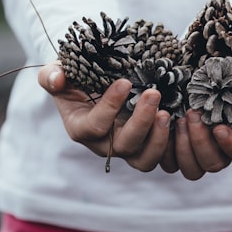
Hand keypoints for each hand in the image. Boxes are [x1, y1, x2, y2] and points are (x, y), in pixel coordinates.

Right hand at [37, 63, 173, 171]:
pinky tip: (180, 119)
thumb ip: (51, 75)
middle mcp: (104, 144)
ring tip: (166, 112)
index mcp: (81, 128)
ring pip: (144, 159)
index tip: (125, 82)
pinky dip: (171, 143)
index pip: (95, 126)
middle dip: (140, 121)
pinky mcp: (145, 147)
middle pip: (124, 146)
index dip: (109, 107)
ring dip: (158, 138)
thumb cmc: (74, 77)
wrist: (94, 83)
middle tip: (153, 93)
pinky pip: (161, 156)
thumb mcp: (57, 72)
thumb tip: (57, 79)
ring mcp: (127, 148)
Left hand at [171, 63, 231, 179]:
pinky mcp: (175, 148)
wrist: (210, 71)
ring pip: (191, 170)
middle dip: (201, 142)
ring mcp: (197, 151)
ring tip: (178, 118)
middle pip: (213, 164)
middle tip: (192, 114)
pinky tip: (162, 122)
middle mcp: (221, 149)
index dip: (231, 146)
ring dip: (183, 147)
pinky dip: (163, 147)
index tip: (218, 127)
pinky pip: (167, 162)